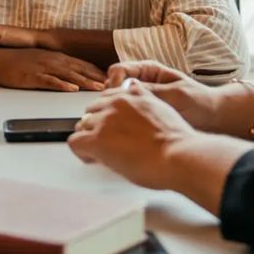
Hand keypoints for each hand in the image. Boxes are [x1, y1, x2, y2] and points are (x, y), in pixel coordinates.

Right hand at [0, 46, 104, 91]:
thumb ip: (54, 67)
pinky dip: (62, 84)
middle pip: (79, 68)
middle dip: (96, 77)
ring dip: (84, 81)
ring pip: (68, 75)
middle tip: (112, 84)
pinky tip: (71, 89)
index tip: (110, 78)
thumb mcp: (39, 61)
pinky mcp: (32, 76)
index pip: (81, 64)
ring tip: (98, 88)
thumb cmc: (15, 61)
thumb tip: (69, 77)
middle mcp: (52, 60)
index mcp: (55, 57)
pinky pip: (50, 81)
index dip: (96, 71)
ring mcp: (43, 68)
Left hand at [68, 83, 198, 188]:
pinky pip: (75, 142)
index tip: (111, 126)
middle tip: (105, 142)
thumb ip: (147, 105)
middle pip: (92, 111)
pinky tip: (92, 159)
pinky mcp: (97, 139)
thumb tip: (140, 113)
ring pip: (82, 126)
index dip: (107, 114)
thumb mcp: (163, 110)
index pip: (108, 98)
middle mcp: (116, 103)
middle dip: (96, 126)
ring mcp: (105, 120)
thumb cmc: (177, 142)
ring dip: (89, 139)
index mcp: (133, 94)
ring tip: (100, 154)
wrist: (178, 155)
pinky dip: (81, 152)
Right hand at [106, 61, 225, 131]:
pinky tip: (123, 131)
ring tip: (116, 123)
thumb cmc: (199, 102)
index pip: (119, 70)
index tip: (116, 96)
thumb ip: (153, 90)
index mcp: (148, 71)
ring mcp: (140, 100)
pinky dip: (120, 122)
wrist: (213, 119)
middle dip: (110, 99)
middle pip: (113, 86)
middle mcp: (141, 83)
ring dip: (113, 111)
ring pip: (115, 102)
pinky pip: (124, 116)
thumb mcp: (176, 94)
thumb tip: (128, 88)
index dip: (114, 82)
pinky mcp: (141, 116)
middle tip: (112, 113)